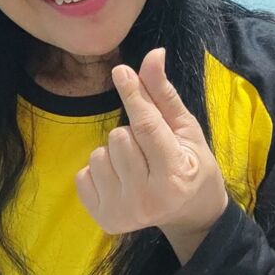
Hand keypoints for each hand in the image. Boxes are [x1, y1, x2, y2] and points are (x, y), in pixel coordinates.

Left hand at [74, 48, 227, 237]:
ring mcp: (122, 213)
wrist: (189, 214)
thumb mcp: (186, 129)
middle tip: (150, 151)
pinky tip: (121, 180)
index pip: (146, 126)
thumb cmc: (191, 165)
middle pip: (119, 137)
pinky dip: (99, 171)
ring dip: (115, 153)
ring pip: (99, 154)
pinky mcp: (103, 219)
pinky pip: (83, 174)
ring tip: (137, 166)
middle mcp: (146, 199)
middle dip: (131, 133)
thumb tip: (153, 54)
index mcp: (173, 176)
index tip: (120, 71)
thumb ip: (163, 95)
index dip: (133, 94)